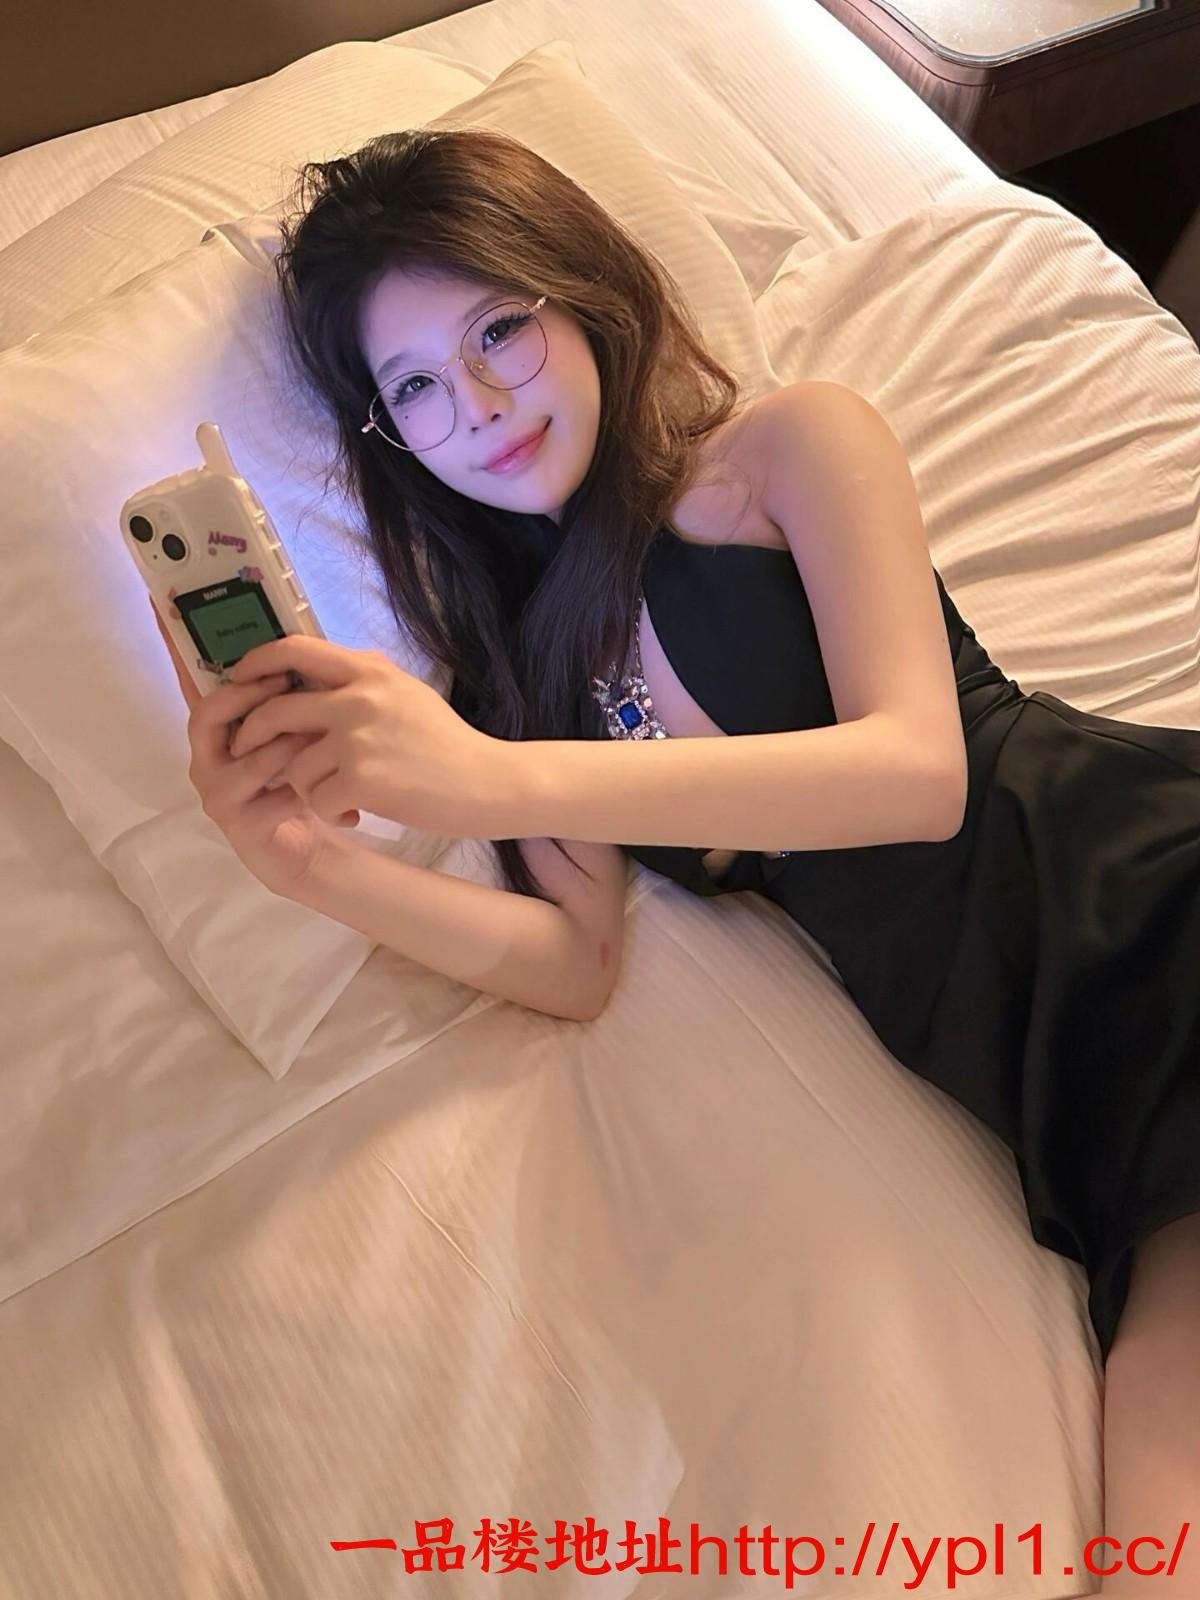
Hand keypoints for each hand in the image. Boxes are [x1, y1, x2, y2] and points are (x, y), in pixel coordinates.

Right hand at [150, 599, 359, 895]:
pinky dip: (308, 788)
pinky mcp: (240, 824)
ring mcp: (218, 792)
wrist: (315, 846)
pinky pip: (275, 795)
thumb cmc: (304, 779)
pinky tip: (337, 795)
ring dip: (290, 744)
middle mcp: (207, 758)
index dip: (175, 646)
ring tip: (322, 739)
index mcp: (219, 728)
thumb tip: (301, 640)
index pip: (191, 681)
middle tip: (286, 680)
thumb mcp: (301, 729)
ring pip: (249, 756)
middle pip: (207, 713)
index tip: (160, 602)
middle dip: (249, 695)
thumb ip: (290, 693)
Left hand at [225, 633, 517, 836]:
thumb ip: (362, 680)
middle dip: (253, 736)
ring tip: (336, 795)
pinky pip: (315, 798)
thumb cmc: (447, 744)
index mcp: (370, 670)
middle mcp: (360, 698)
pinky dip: (329, 811)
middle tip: (252, 755)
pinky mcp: (362, 779)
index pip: (294, 649)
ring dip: (304, 787)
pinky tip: (354, 813)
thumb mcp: (406, 693)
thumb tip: (310, 671)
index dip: (257, 662)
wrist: (488, 783)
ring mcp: (359, 739)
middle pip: (275, 710)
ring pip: (292, 764)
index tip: (241, 679)